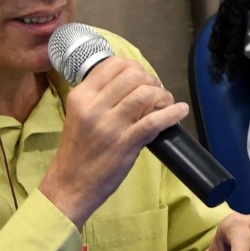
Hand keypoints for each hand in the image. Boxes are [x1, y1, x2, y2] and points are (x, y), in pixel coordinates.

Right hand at [41, 58, 190, 227]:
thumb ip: (100, 98)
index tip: (143, 79)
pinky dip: (172, 113)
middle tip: (156, 93)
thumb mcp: (80, 116)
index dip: (135, 68)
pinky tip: (180, 111)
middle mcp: (93, 106)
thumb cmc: (78, 152)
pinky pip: (155, 120)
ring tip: (166, 104)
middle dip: (152, 81)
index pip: (113, 64)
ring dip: (163, 96)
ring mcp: (109, 125)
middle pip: (133, 75)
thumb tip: (134, 84)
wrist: (69, 185)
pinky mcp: (124, 143)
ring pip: (145, 94)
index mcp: (81, 96)